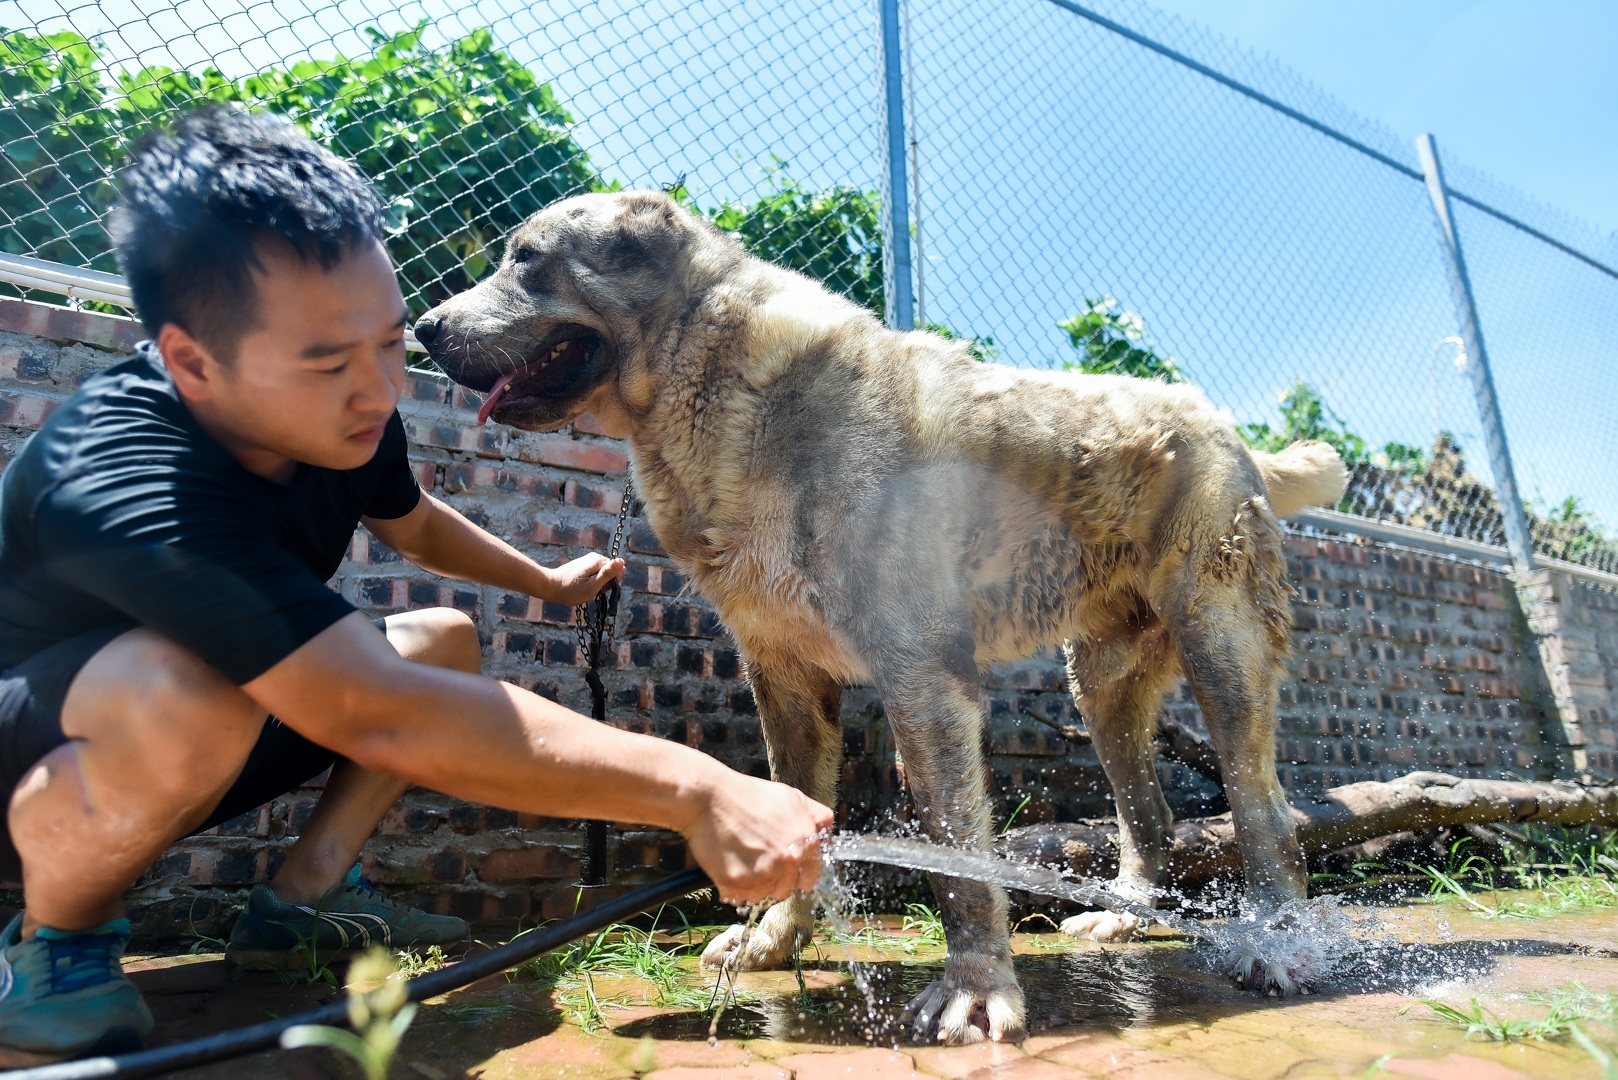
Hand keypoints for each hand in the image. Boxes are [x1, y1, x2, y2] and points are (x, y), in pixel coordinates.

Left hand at [543, 553, 625, 605]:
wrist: (550, 586)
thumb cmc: (570, 590)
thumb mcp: (591, 586)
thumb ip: (607, 574)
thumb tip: (622, 561)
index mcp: (598, 561)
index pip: (618, 570)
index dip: (611, 583)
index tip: (600, 589)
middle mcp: (595, 556)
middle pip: (611, 571)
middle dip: (605, 583)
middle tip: (592, 590)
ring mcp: (589, 559)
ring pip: (604, 572)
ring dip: (598, 583)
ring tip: (586, 588)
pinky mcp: (584, 563)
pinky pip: (596, 572)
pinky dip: (592, 581)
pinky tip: (583, 586)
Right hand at [681, 773, 833, 903]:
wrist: (710, 797)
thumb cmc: (749, 796)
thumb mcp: (791, 797)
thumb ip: (816, 818)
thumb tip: (829, 837)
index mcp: (806, 841)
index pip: (811, 877)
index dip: (797, 873)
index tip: (783, 866)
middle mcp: (789, 860)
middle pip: (786, 890)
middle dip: (774, 879)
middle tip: (757, 858)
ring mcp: (763, 873)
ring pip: (763, 896)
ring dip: (754, 885)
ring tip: (742, 859)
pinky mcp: (738, 882)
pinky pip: (741, 898)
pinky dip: (735, 888)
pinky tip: (729, 865)